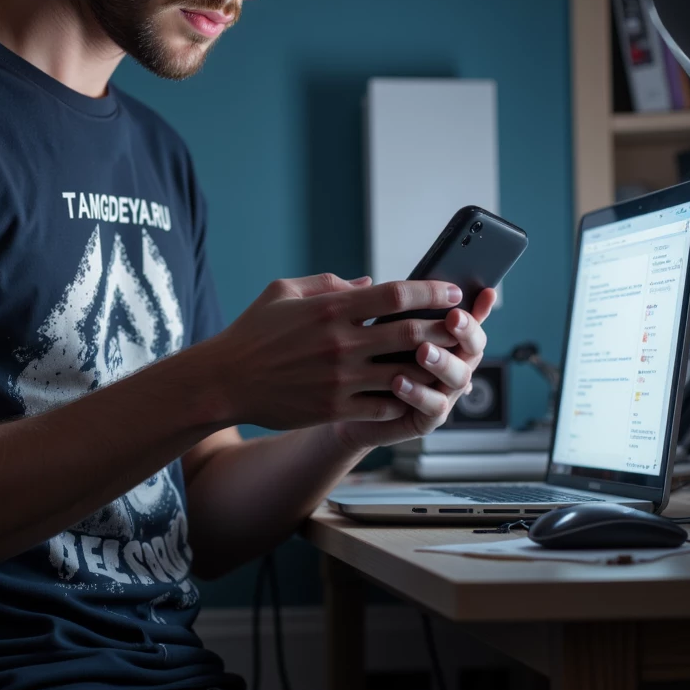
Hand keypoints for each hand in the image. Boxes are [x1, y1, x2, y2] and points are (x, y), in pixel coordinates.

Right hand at [207, 272, 478, 432]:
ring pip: (404, 371)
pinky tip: (417, 391)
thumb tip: (369, 282)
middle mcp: (340, 342)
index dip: (431, 290)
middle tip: (464, 326)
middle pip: (410, 333)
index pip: (395, 294)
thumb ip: (329, 283)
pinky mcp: (335, 407)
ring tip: (451, 361)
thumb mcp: (284, 291)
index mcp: (331, 308)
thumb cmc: (253, 332)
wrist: (225, 381)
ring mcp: (340, 378)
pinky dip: (405, 397)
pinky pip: (384, 404)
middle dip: (444, 328)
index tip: (453, 290)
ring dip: (433, 366)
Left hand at [330, 286, 497, 453]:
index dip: (480, 307)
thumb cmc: (360, 360)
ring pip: (459, 376)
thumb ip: (370, 307)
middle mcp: (449, 363)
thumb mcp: (366, 328)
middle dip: (467, 331)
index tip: (484, 292)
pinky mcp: (426, 417)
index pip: (468, 319)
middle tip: (452, 318)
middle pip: (473, 347)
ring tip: (423, 351)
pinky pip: (433, 407)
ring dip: (443, 362)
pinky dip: (420, 393)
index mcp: (442, 337)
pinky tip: (399, 381)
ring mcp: (442, 391)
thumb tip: (366, 281)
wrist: (345, 404)